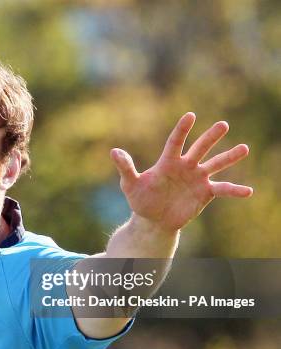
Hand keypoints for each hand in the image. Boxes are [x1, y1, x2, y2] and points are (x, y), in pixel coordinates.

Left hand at [111, 112, 252, 231]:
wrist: (153, 219)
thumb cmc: (140, 198)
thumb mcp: (130, 184)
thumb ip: (125, 168)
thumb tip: (114, 151)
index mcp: (168, 162)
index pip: (176, 142)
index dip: (182, 130)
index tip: (190, 116)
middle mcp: (185, 166)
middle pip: (200, 148)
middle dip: (211, 137)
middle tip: (223, 125)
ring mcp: (197, 178)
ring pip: (216, 164)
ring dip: (229, 157)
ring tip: (244, 148)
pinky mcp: (205, 192)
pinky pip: (222, 189)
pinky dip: (235, 190)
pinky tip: (248, 191)